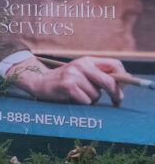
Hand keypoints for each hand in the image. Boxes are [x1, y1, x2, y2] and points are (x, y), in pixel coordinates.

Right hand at [9, 56, 126, 105]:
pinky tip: (73, 97)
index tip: (123, 88)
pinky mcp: (67, 85)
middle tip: (117, 101)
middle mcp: (81, 64)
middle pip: (109, 81)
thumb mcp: (82, 73)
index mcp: (87, 60)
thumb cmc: (65, 81)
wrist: (39, 81)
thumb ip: (99, 76)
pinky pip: (86, 100)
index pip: (114, 64)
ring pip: (96, 94)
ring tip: (80, 95)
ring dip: (92, 99)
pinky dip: (82, 102)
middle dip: (115, 93)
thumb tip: (121, 87)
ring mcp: (73, 74)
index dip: (123, 77)